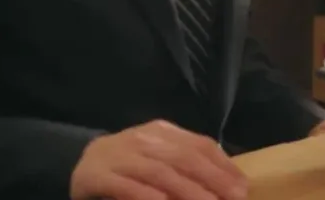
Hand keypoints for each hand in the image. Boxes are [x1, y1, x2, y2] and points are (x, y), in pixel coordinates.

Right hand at [70, 120, 246, 199]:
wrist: (81, 163)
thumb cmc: (130, 163)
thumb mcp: (159, 154)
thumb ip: (186, 160)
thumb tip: (228, 179)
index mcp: (162, 132)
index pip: (199, 145)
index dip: (222, 166)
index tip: (242, 187)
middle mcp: (143, 139)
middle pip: (183, 158)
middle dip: (212, 179)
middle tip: (233, 198)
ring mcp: (120, 156)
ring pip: (159, 172)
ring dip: (187, 190)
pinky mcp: (99, 176)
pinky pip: (126, 186)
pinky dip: (146, 195)